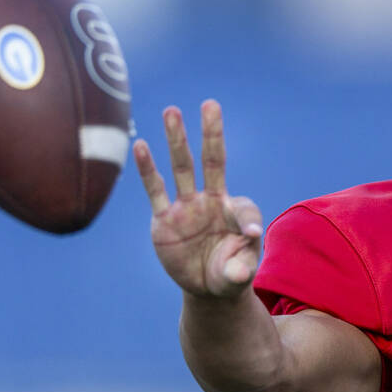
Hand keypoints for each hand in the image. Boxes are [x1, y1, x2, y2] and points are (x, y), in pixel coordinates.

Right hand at [134, 100, 263, 298]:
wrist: (207, 288)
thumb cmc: (231, 274)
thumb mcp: (240, 273)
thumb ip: (243, 266)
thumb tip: (247, 255)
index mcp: (234, 211)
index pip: (242, 206)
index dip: (245, 219)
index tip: (249, 235)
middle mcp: (210, 202)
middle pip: (211, 161)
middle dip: (211, 134)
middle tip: (210, 104)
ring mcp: (185, 208)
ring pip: (181, 168)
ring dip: (177, 140)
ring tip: (172, 111)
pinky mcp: (163, 220)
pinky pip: (155, 190)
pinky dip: (148, 169)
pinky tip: (141, 146)